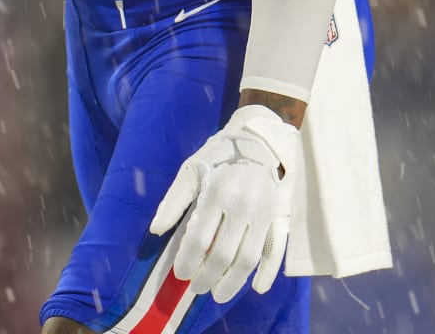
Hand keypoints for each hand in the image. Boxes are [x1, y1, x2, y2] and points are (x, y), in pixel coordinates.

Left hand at [148, 104, 301, 301]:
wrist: (257, 140)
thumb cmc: (217, 157)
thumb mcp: (190, 171)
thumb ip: (173, 201)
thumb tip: (156, 230)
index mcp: (217, 192)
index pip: (199, 239)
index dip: (187, 262)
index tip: (181, 273)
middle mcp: (242, 205)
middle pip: (223, 254)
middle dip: (207, 277)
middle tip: (196, 288)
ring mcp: (263, 212)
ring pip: (248, 259)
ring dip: (232, 282)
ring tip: (218, 294)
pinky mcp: (278, 216)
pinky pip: (276, 249)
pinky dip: (268, 272)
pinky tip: (257, 288)